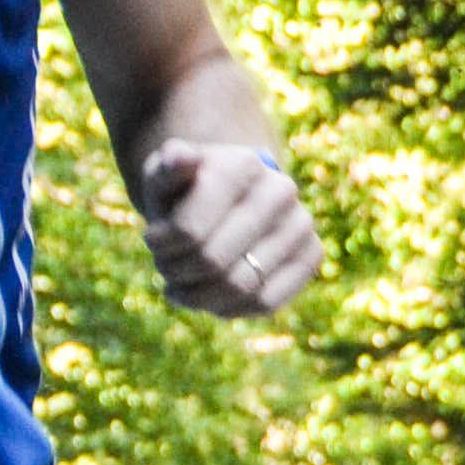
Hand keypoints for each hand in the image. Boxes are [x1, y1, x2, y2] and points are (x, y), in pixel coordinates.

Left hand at [140, 137, 320, 317]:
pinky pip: (267, 302)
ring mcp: (301, 223)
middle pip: (213, 262)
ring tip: (184, 284)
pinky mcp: (312, 254)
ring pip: (241, 287)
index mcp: (243, 165)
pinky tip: (212, 299)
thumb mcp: (165, 175)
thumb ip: (166, 168)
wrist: (228, 201)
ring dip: (200, 296)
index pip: (189, 231)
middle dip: (179, 272)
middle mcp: (280, 190)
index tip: (153, 240)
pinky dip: (231, 308)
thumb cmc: (187, 191)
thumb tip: (181, 156)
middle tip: (167, 267)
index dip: (161, 247)